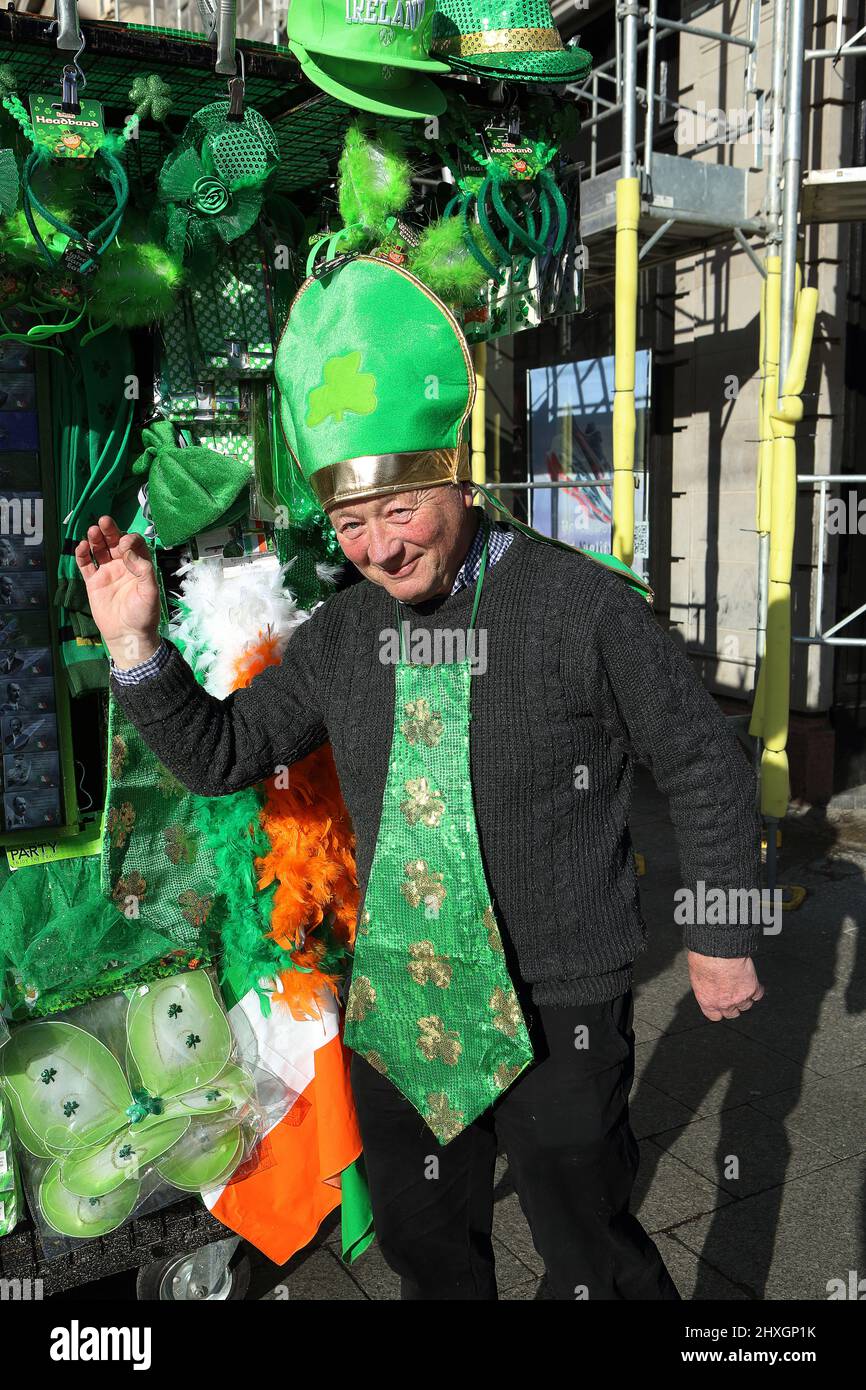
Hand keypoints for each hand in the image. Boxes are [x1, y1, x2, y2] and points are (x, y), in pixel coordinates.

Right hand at [74, 515, 160, 668]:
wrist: (127, 635)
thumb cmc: (144, 615)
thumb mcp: (150, 592)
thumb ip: (143, 570)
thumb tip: (128, 551)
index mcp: (139, 566)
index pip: (134, 544)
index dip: (129, 540)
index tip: (124, 544)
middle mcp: (123, 566)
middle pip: (115, 542)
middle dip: (110, 531)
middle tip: (104, 521)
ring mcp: (107, 573)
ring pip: (100, 550)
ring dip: (96, 539)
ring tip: (92, 531)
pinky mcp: (94, 582)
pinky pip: (86, 565)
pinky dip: (83, 555)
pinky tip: (81, 547)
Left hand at [687, 951, 763, 1021]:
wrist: (718, 950)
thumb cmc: (703, 958)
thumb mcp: (696, 975)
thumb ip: (704, 986)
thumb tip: (707, 984)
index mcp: (707, 1001)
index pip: (714, 1016)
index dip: (719, 1010)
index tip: (720, 1006)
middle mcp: (724, 1003)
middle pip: (732, 1013)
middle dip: (732, 1005)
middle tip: (731, 995)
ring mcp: (740, 997)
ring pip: (746, 1005)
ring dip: (744, 997)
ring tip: (741, 986)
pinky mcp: (752, 988)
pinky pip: (758, 994)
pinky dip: (756, 989)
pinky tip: (752, 982)